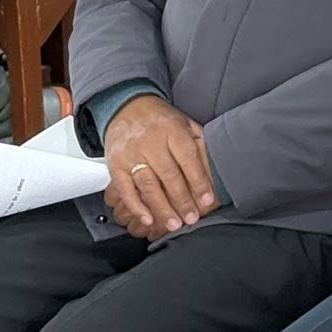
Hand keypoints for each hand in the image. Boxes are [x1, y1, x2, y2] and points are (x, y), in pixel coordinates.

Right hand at [102, 95, 215, 235]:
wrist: (127, 107)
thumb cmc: (161, 120)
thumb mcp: (183, 122)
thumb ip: (198, 141)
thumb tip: (216, 165)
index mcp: (172, 129)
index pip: (188, 158)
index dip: (199, 180)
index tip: (207, 200)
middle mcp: (151, 142)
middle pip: (169, 175)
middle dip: (182, 200)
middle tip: (192, 218)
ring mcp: (131, 154)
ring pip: (148, 185)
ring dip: (162, 208)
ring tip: (174, 224)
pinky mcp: (115, 165)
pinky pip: (126, 189)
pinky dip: (136, 206)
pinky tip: (148, 219)